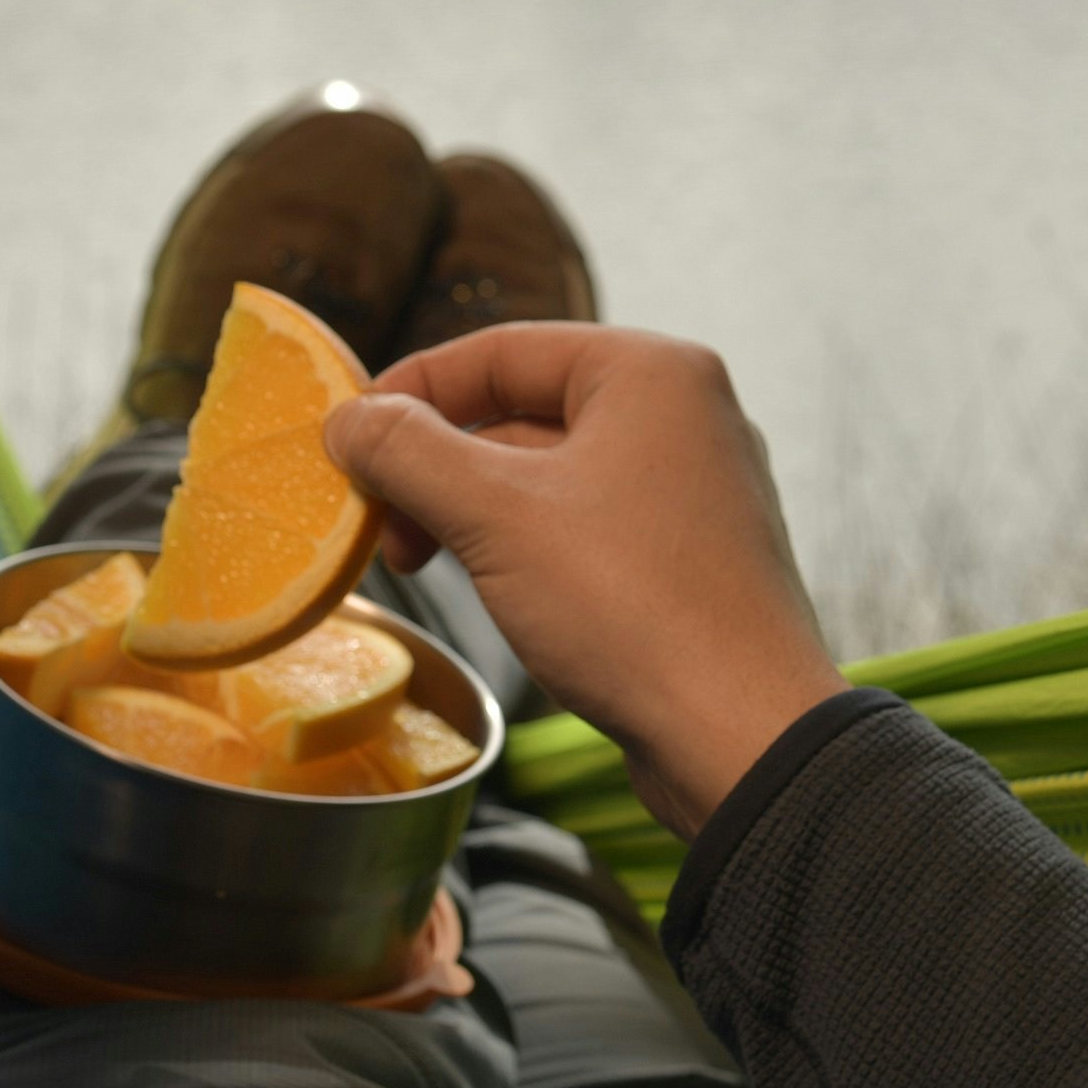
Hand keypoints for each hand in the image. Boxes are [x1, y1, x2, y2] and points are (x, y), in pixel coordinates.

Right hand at [325, 326, 845, 837]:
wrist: (742, 737)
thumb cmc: (633, 609)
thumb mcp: (497, 517)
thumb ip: (411, 454)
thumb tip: (349, 417)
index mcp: (651, 372)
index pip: (501, 349)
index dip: (410, 391)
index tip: (346, 443)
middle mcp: (684, 415)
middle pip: (523, 411)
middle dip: (438, 465)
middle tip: (379, 526)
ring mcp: (692, 489)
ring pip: (550, 476)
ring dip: (473, 512)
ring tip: (421, 564)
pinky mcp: (689, 558)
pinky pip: (585, 527)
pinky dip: (524, 547)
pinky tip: (490, 594)